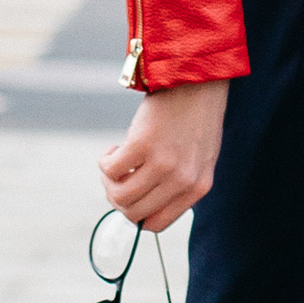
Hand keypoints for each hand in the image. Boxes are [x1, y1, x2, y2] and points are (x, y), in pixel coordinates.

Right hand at [98, 80, 227, 233]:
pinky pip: (110, 170)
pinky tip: (113, 147)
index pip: (157, 224)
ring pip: (118, 196)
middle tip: (118, 177)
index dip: (136, 214)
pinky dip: (105, 161)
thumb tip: (140, 203)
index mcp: (198, 188)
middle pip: (134, 214)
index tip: (130, 196)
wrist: (197, 78)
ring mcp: (163, 164)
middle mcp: (182, 180)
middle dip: (117, 198)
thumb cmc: (195, 115)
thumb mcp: (198, 156)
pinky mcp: (142, 145)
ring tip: (115, 161)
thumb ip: (178, 182)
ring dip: (108, 182)